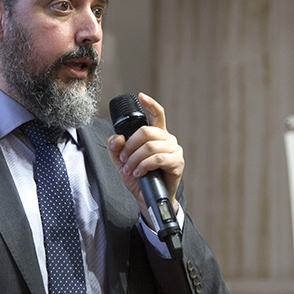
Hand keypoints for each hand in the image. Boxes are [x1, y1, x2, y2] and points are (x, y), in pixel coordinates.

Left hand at [108, 92, 182, 222]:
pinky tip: (139, 172)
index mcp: (156, 134)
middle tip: (123, 159)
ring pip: (150, 146)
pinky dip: (144, 166)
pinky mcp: (177, 162)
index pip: (157, 114)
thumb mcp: (121, 162)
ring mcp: (174, 150)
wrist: (148, 198)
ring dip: (135, 159)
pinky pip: (157, 159)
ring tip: (130, 169)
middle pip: (146, 131)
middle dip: (130, 146)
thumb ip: (115, 148)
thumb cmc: (139, 178)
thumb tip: (117, 137)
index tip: (141, 95)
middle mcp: (167, 138)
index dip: (150, 104)